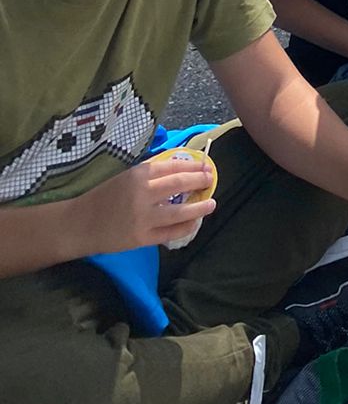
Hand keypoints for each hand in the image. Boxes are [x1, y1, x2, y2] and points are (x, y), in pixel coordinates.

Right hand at [80, 151, 216, 255]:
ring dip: (200, 207)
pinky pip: (170, 233)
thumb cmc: (103, 197)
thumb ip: (151, 172)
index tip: (205, 165)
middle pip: (180, 184)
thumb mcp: (126, 176)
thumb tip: (180, 167)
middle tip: (211, 179)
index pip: (173, 166)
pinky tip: (194, 224)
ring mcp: (143, 218)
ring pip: (180, 212)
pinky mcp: (142, 238)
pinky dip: (185, 228)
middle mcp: (143, 194)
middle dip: (200, 180)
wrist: (79, 224)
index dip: (193, 165)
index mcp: (139, 174)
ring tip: (211, 203)